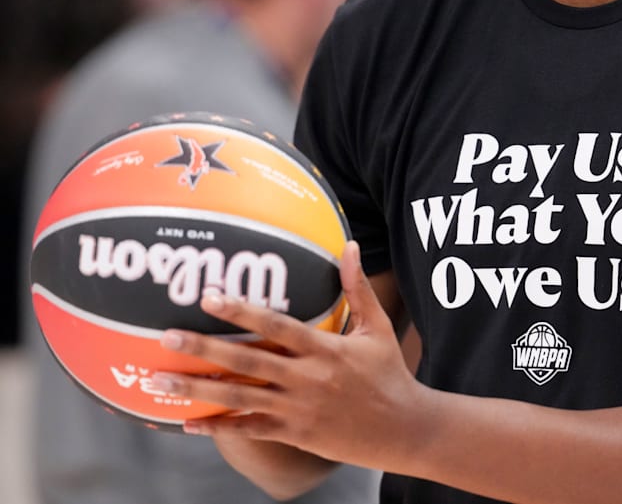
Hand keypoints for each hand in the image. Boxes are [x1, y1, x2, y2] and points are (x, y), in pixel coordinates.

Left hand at [151, 241, 427, 469]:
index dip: (243, 310)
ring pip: (240, 398)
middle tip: (167, 336)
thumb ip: (357, 289)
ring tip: (158, 381)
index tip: (209, 296)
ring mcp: (298, 409)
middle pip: (249, 362)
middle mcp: (308, 379)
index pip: (278, 326)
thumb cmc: (389, 374)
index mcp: (326, 350)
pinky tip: (186, 424)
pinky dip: (217, 429)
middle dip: (206, 349)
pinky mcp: (295, 434)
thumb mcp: (377, 328)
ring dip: (197, 390)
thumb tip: (350, 245)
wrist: (405, 429)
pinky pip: (250, 431)